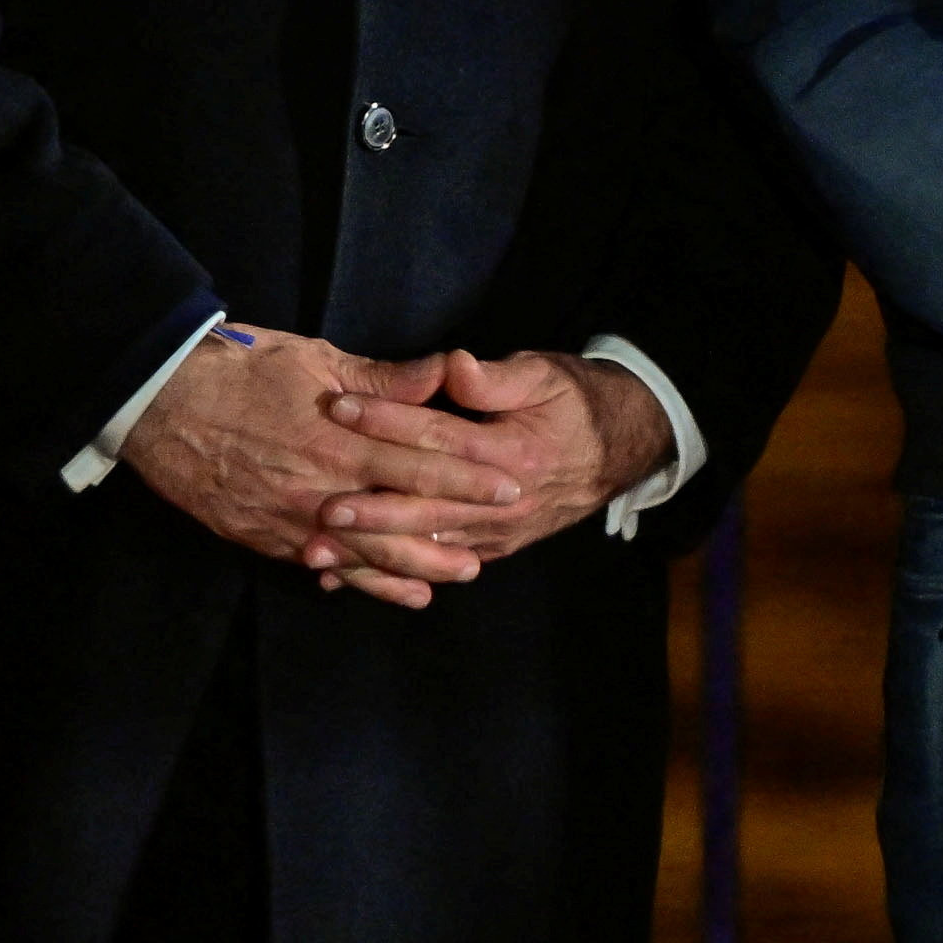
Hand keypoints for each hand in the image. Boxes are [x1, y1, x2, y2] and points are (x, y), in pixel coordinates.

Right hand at [120, 327, 514, 607]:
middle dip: (455, 525)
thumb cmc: (243, 371)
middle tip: (503, 532)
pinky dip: (363, 582)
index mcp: (338, 437)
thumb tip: (441, 373)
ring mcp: (292, 518)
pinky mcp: (267, 537)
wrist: (161, 405)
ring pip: (367, 552)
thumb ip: (382, 378)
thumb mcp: (317, 360)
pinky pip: (324, 566)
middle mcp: (320, 485)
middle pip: (402, 514)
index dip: (469, 473)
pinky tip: (396, 592)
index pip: (419, 459)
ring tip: (461, 572)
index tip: (511, 481)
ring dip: (417, 565)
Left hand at [305, 349, 672, 599]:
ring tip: (319, 549)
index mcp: (514, 451)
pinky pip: (437, 565)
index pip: (438, 435)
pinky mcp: (495, 548)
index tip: (337, 406)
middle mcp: (504, 500)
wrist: (623, 447)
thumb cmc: (577, 402)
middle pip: (426, 504)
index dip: (386, 419)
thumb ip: (495, 379)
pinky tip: (348, 576)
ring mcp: (499, 531)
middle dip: (369, 506)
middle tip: (320, 504)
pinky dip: (390, 574)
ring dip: (370, 550)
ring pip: (426, 544)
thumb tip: (452, 366)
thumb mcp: (544, 376)